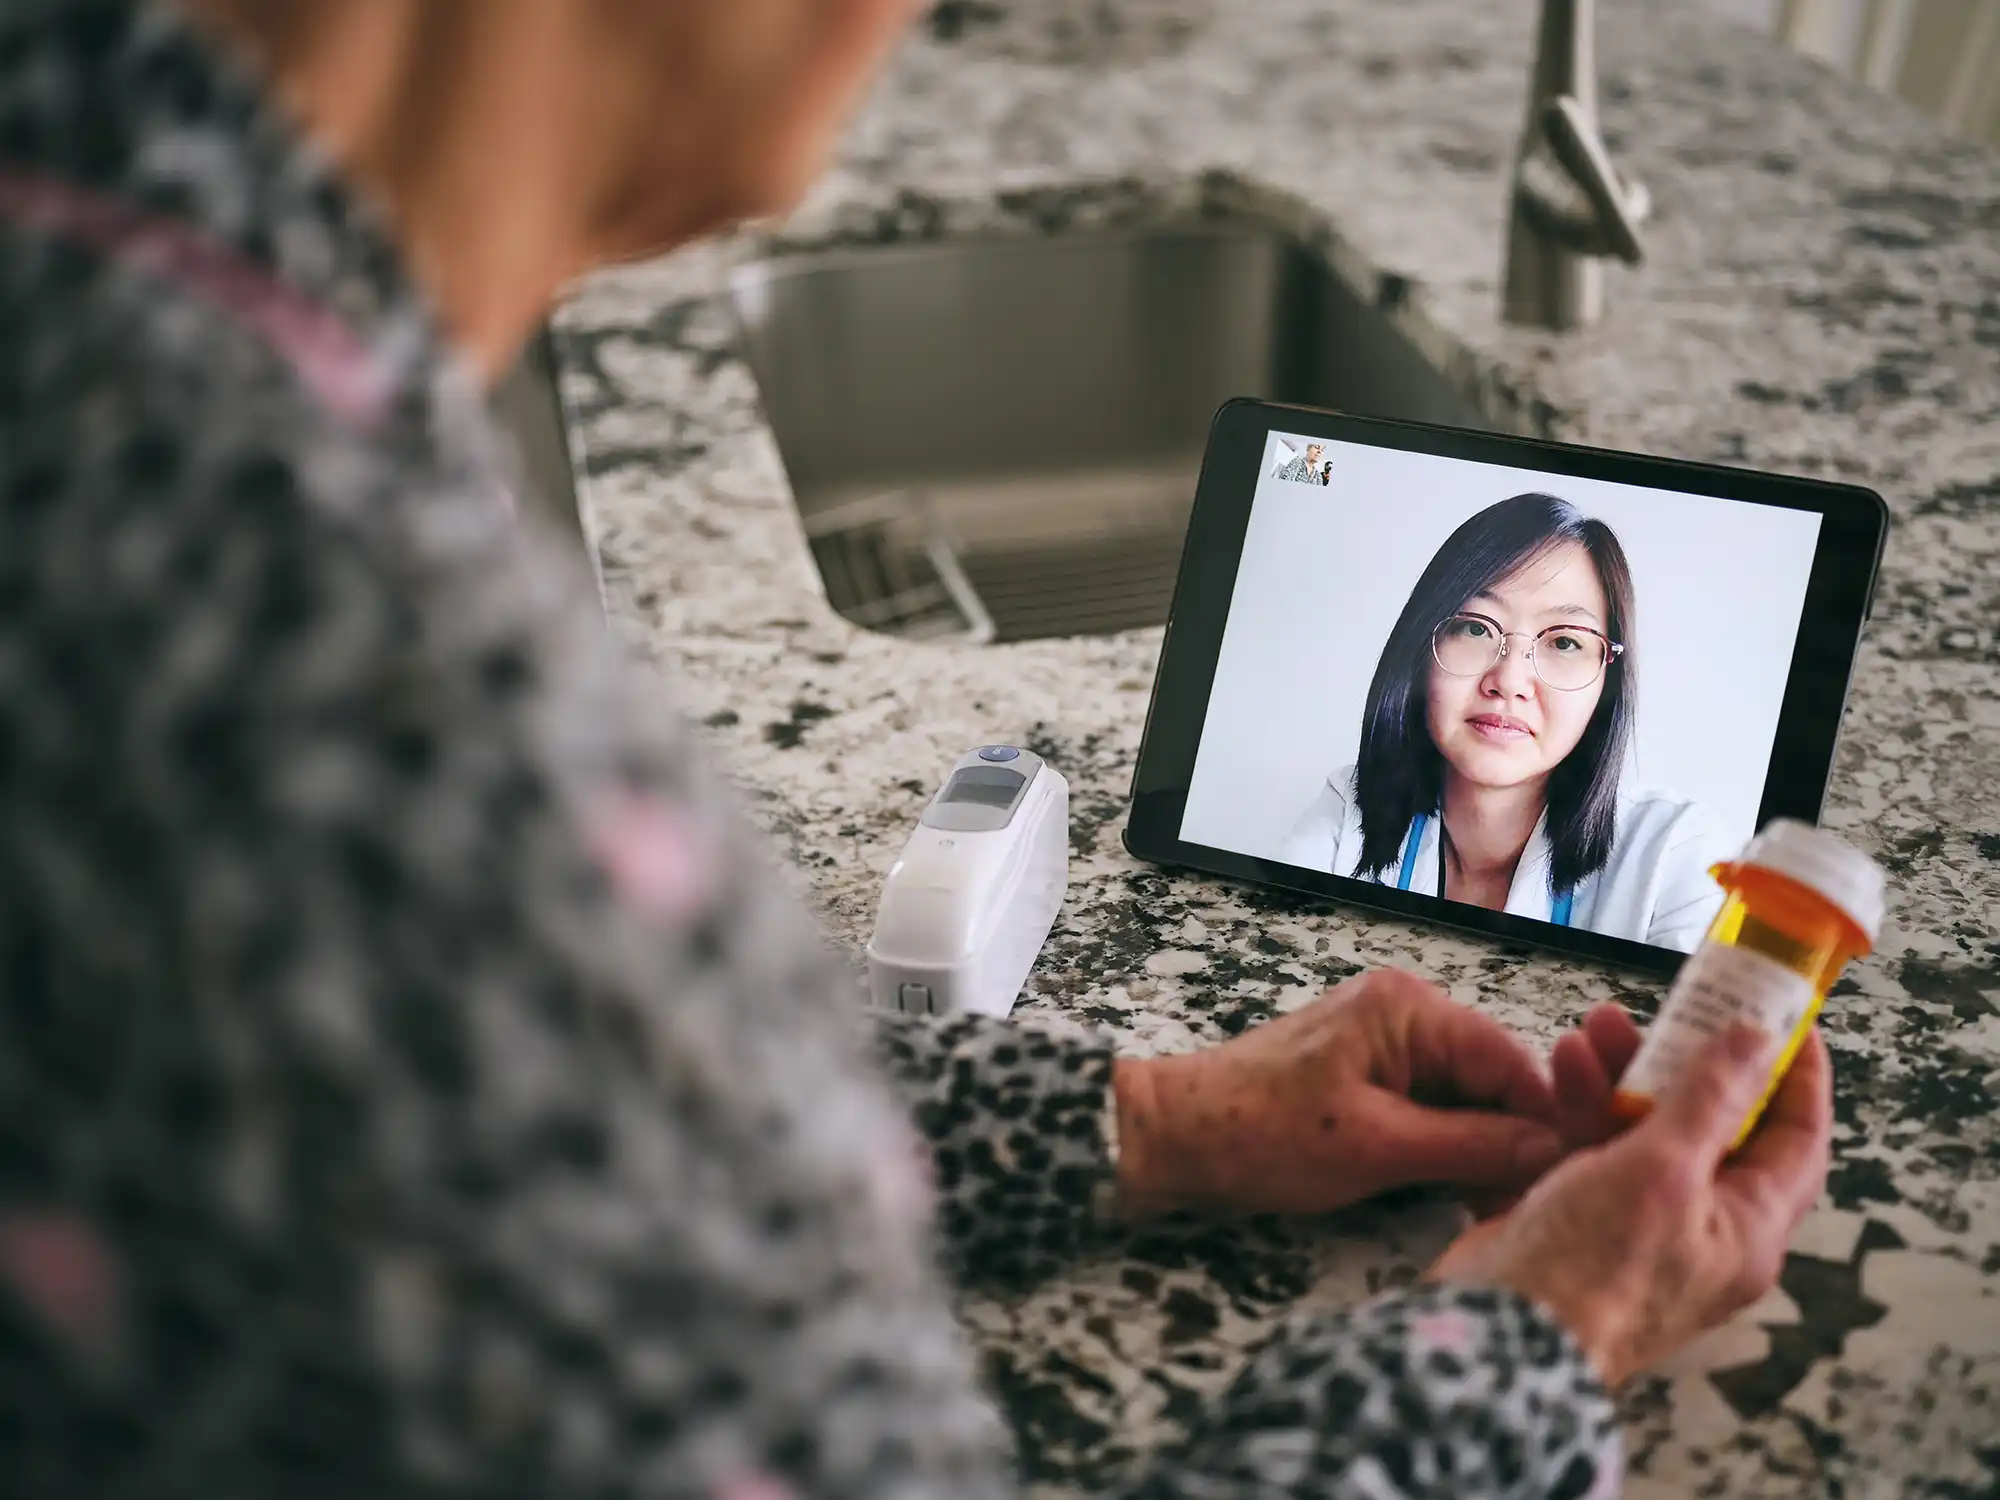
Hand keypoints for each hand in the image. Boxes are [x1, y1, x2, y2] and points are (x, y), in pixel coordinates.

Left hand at [1112, 969, 1566, 1218]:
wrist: (1175, 1136)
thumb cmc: (1263, 1136)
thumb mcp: (1378, 1149)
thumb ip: (1473, 1146)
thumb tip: (1555, 1152)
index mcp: (1409, 1009)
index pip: (1513, 1062)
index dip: (1543, 1126)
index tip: (1558, 1185)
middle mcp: (1404, 1009)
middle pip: (1494, 1078)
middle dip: (1509, 1142)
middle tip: (1512, 1207)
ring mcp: (1384, 1038)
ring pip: (1466, 1097)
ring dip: (1476, 1150)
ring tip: (1477, 1205)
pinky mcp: (1366, 1069)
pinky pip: (1430, 1104)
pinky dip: (1442, 1145)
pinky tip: (1445, 1188)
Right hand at [1431, 1007, 1833, 1386]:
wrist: (1500, 1331)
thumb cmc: (1596, 1264)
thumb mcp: (1662, 1170)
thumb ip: (1711, 1097)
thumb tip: (1758, 1038)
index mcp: (1748, 1227)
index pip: (1797, 1139)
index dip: (1796, 1075)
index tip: (1783, 1014)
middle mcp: (1703, 1226)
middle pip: (1713, 1125)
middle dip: (1685, 1060)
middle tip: (1668, 1006)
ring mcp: (1640, 1221)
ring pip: (1647, 1129)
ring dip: (1626, 1074)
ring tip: (1595, 1025)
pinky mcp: (1583, 1215)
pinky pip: (1597, 1147)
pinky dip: (1583, 1105)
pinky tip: (1563, 1063)